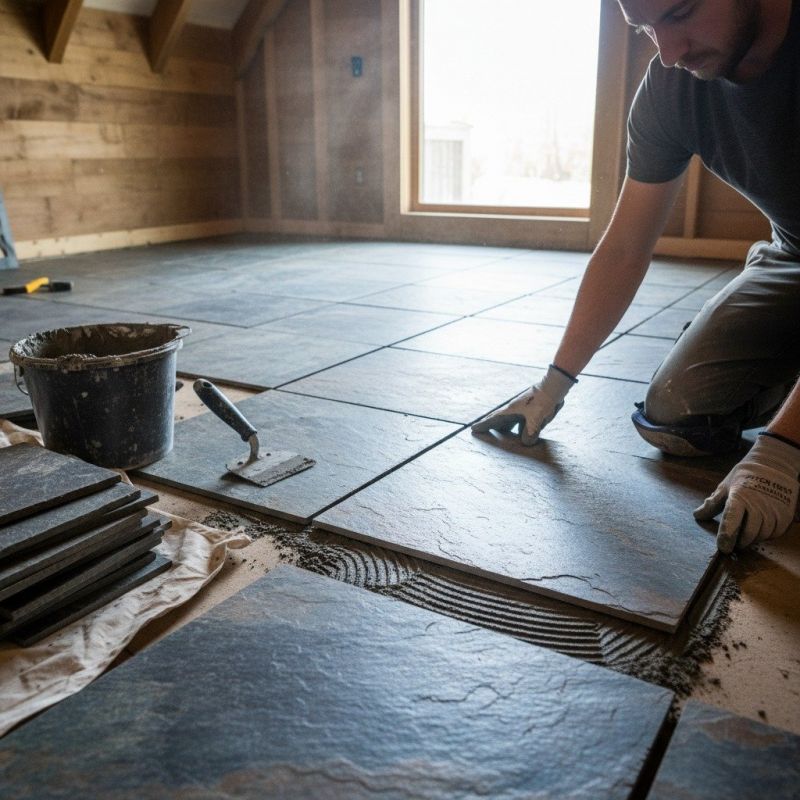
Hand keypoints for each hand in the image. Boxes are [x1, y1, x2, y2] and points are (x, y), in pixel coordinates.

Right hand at [471, 364, 575, 445]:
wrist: (554, 387)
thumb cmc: (543, 402)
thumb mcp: (536, 420)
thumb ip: (530, 433)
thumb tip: (526, 442)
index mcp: (511, 411)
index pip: (493, 420)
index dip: (483, 425)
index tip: (473, 429)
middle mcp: (514, 410)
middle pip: (499, 420)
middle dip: (490, 426)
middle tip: (481, 432)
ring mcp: (523, 409)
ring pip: (510, 421)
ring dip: (505, 428)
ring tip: (501, 436)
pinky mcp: (531, 410)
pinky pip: (521, 421)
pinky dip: (519, 428)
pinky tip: (523, 435)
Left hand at [694, 433, 799, 552]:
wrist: (773, 464)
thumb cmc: (744, 476)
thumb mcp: (726, 486)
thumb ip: (713, 503)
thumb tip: (697, 515)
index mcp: (739, 497)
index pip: (732, 520)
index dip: (726, 535)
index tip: (722, 548)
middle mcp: (758, 504)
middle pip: (749, 533)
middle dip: (739, 542)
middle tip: (733, 544)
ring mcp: (773, 509)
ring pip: (762, 535)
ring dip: (752, 540)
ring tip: (744, 537)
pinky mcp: (785, 514)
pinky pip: (775, 533)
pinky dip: (766, 535)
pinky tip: (759, 530)